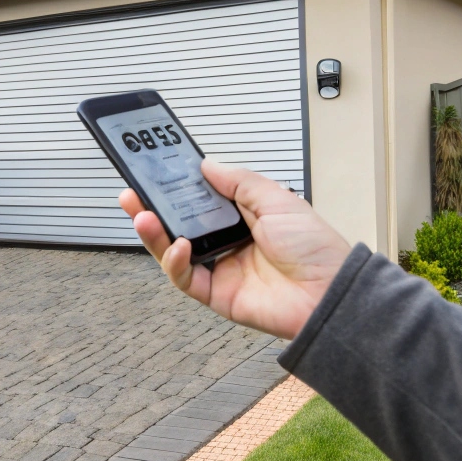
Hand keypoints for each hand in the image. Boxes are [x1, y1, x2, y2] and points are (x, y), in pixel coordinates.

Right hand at [119, 160, 351, 339]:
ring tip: (142, 216)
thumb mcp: (276, 199)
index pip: (196, 201)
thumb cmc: (314, 247)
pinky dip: (175, 262)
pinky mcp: (216, 294)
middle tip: (131, 195)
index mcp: (241, 218)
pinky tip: (178, 247)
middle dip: (151, 210)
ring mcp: (219, 269)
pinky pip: (184, 278)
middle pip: (177, 226)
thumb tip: (206, 165)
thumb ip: (238, 181)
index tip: (152, 174)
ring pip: (173, 251)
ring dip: (153, 234)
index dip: (173, 189)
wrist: (330, 291)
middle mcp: (226, 243)